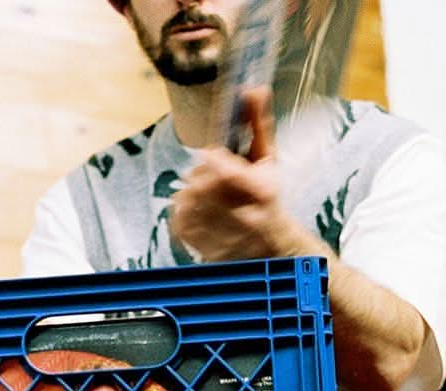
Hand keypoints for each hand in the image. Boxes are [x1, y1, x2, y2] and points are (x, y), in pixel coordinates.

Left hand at [169, 87, 299, 261]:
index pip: (217, 164)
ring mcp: (218, 233)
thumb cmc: (267, 198)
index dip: (213, 159)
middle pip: (199, 177)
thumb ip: (258, 123)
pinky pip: (178, 213)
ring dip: (194, 190)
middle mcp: (240, 215)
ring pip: (186, 194)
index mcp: (261, 191)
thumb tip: (254, 88)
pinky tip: (201, 210)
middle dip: (205, 173)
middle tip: (218, 180)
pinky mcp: (201, 245)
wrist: (266, 247)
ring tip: (211, 197)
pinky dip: (186, 207)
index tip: (217, 158)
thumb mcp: (268, 160)